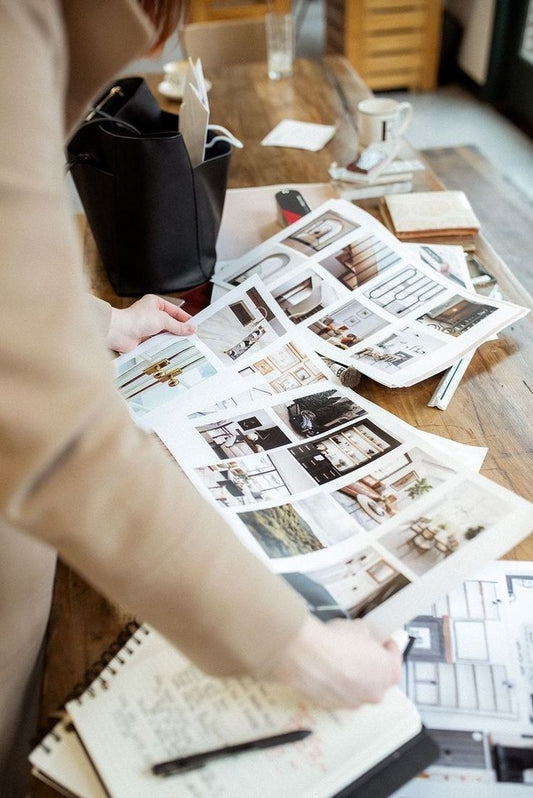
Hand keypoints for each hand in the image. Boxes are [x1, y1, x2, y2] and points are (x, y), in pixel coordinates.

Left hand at [106, 294, 195, 352]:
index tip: (194, 325)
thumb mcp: (163, 319)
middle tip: (191, 336)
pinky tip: (170, 348)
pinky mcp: (145, 339)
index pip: (174, 310)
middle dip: (179, 329)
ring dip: (172, 338)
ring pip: (165, 333)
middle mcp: (151, 314)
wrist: (120, 332)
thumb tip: (191, 329)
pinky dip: (164, 345)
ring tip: (183, 343)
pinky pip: (159, 342)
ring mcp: (148, 327)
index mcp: (155, 303)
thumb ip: (178, 326)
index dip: (185, 318)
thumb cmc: (136, 319)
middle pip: (170, 323)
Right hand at [270, 615, 401, 708]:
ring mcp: (354, 703)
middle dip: (371, 665)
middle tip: (359, 651)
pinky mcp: (333, 706)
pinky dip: (335, 685)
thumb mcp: (358, 628)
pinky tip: (325, 670)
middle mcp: (375, 693)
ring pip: (358, 689)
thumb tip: (361, 637)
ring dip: (352, 677)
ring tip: (338, 660)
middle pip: (378, 678)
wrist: (307, 655)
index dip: (387, 647)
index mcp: (389, 672)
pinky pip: (339, 694)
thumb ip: (366, 636)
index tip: (381, 642)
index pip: (395, 658)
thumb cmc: (336, 641)